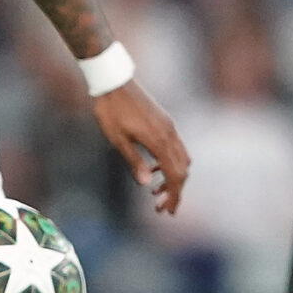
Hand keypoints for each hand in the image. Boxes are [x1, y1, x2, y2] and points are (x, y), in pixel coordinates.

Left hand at [93, 81, 190, 215]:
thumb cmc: (110, 110)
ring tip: (156, 192)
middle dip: (175, 191)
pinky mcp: (165, 121)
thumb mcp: (117, 139)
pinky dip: (170, 162)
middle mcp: (169, 133)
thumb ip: (133, 161)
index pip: (174, 175)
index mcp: (158, 140)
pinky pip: (175, 147)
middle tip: (162, 208)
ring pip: (181, 158)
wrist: (113, 80)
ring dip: (173, 177)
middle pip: (182, 169)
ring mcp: (169, 126)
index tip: (168, 211)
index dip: (174, 195)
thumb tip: (145, 184)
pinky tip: (153, 169)